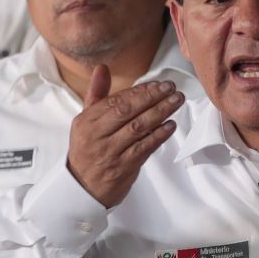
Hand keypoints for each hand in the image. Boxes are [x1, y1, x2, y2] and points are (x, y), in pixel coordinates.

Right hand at [66, 65, 183, 207]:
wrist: (82, 188)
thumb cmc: (88, 151)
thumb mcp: (86, 122)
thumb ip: (96, 94)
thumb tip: (102, 68)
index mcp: (87, 121)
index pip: (116, 100)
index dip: (139, 91)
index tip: (157, 83)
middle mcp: (97, 135)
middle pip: (127, 111)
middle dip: (151, 97)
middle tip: (170, 88)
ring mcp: (110, 152)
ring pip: (138, 128)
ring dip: (160, 112)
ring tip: (176, 101)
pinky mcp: (123, 167)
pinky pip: (144, 148)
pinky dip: (158, 135)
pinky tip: (170, 125)